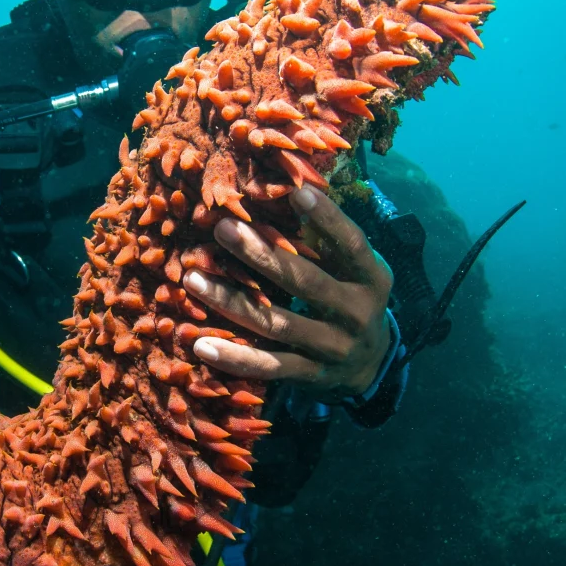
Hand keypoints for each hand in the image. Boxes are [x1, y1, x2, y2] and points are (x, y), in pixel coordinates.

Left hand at [182, 187, 393, 399]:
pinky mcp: (310, 375)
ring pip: (276, 324)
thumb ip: (329, 239)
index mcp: (372, 279)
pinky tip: (201, 345)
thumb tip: (290, 191)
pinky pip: (269, 366)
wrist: (372, 365)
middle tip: (223, 229)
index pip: (352, 245)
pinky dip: (236, 358)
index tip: (297, 191)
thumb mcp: (357, 269)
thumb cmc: (353, 296)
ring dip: (231, 302)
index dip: (329, 219)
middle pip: (304, 282)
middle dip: (261, 255)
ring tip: (193, 280)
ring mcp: (332, 348)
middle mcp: (356, 314)